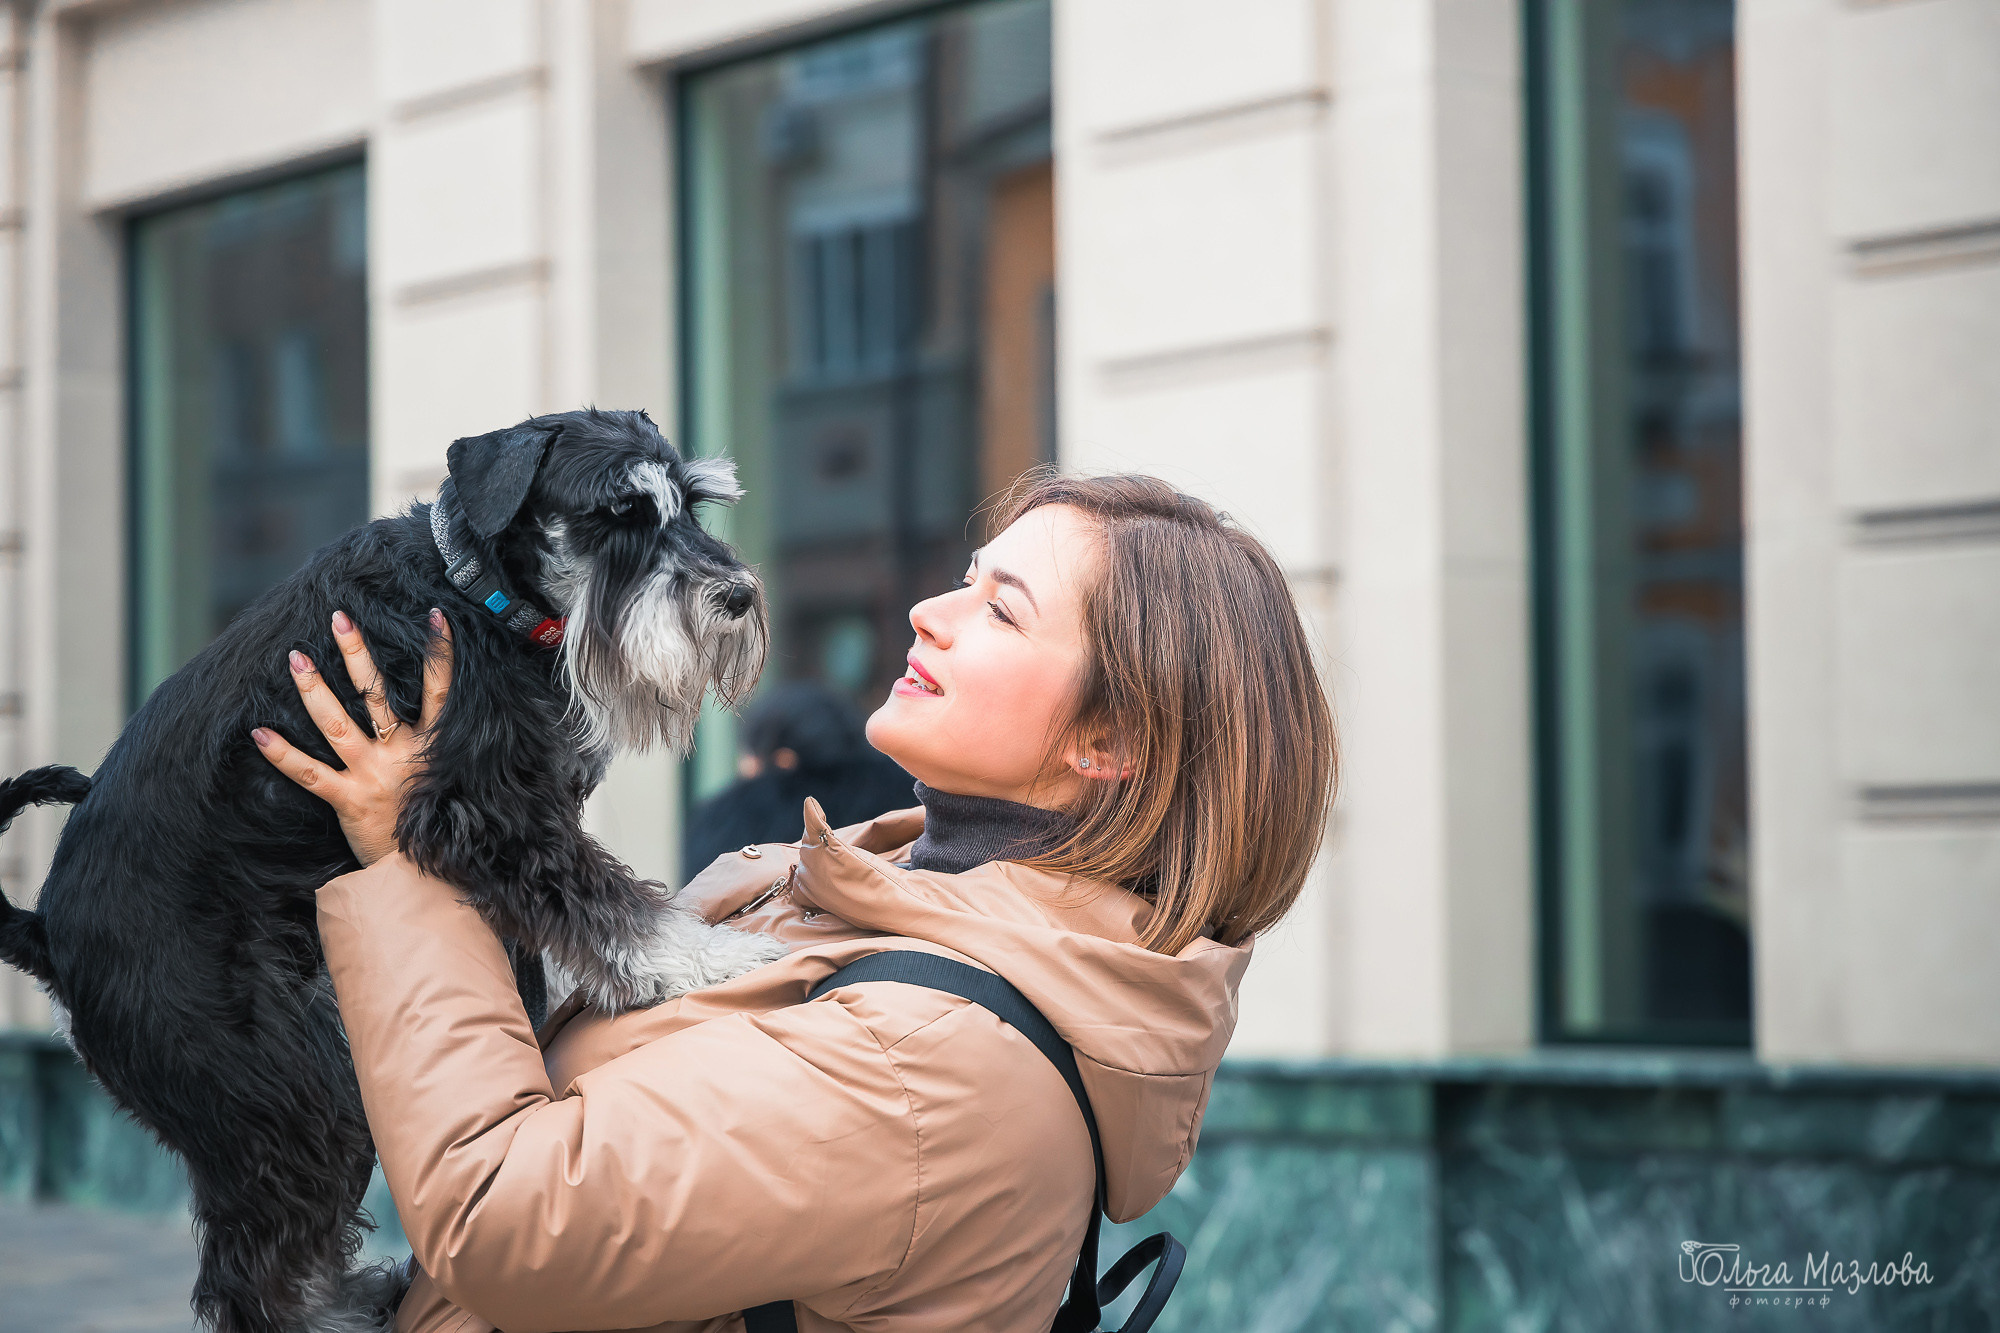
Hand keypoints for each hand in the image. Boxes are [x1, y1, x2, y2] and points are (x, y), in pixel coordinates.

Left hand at [254, 609, 453, 866]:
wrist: (423, 876)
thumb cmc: (440, 827)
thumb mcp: (456, 784)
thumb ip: (448, 754)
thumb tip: (466, 728)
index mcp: (433, 747)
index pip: (441, 691)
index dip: (441, 653)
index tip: (436, 617)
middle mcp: (402, 754)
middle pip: (377, 695)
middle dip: (357, 654)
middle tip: (339, 619)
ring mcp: (371, 775)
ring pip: (338, 725)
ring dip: (314, 689)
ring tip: (296, 658)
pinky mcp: (347, 800)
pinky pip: (309, 774)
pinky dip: (283, 754)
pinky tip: (259, 733)